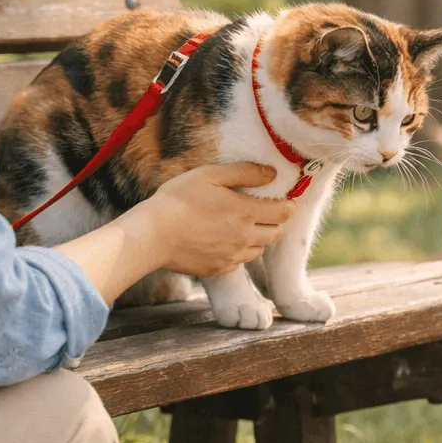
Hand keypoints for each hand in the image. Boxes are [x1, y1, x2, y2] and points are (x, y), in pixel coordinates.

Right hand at [137, 162, 294, 277]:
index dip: (288, 206)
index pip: (284, 213)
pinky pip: (239, 262)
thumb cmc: (178, 200)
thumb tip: (272, 174)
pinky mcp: (219, 269)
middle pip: (276, 234)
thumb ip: (245, 172)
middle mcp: (244, 238)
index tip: (285, 201)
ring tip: (239, 226)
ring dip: (257, 239)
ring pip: (258, 250)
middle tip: (261, 212)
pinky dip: (238, 252)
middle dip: (274, 222)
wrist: (152, 235)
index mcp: (245, 213)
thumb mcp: (210, 175)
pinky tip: (222, 241)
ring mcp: (232, 257)